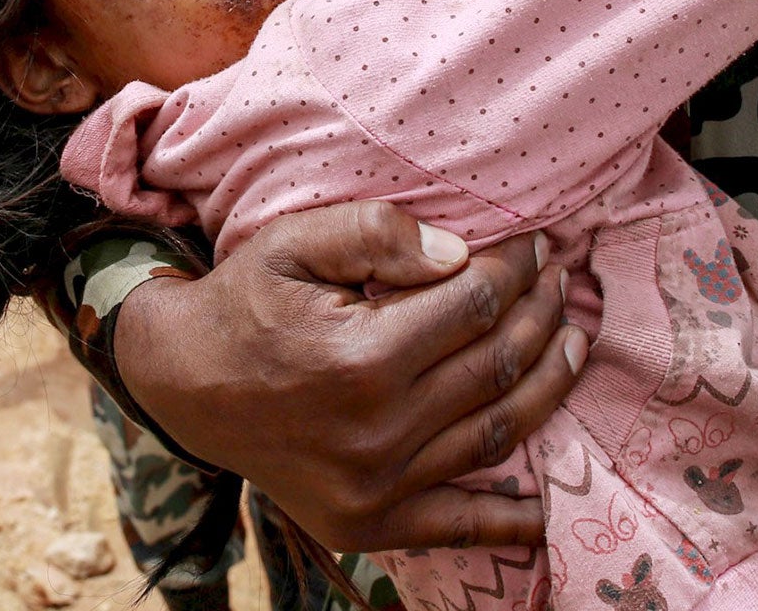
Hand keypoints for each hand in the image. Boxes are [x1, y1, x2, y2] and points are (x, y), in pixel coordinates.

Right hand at [116, 202, 585, 553]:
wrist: (183, 381)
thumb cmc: (246, 301)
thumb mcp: (295, 242)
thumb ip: (376, 233)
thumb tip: (461, 253)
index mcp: (362, 359)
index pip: (475, 304)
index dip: (516, 267)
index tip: (537, 240)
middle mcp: (376, 432)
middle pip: (496, 364)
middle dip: (540, 311)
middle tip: (562, 278)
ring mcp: (376, 486)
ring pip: (497, 432)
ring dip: (549, 384)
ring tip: (574, 340)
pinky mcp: (369, 523)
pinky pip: (459, 524)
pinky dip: (512, 518)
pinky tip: (552, 498)